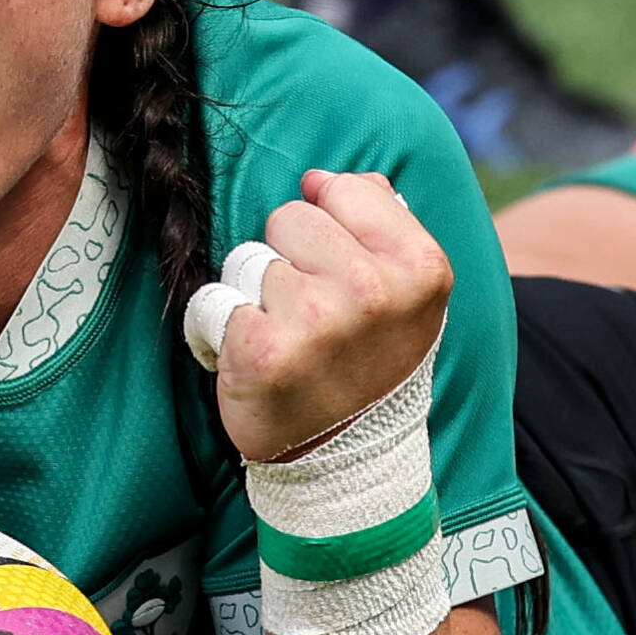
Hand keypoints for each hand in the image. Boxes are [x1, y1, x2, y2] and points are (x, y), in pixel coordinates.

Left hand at [211, 170, 451, 462]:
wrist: (348, 455)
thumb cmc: (370, 357)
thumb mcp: (408, 288)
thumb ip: (379, 218)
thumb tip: (321, 179)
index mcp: (420, 265)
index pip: (342, 189)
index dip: (331, 227)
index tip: (342, 271)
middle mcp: (372, 290)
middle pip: (290, 217)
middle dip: (290, 256)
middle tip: (312, 312)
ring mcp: (317, 322)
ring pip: (250, 259)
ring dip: (257, 294)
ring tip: (287, 336)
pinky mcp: (261, 351)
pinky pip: (215, 300)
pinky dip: (221, 328)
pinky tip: (256, 356)